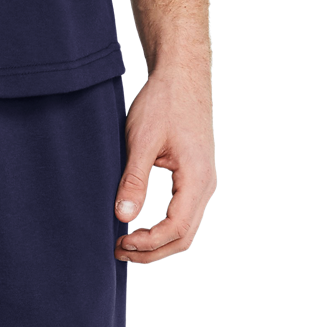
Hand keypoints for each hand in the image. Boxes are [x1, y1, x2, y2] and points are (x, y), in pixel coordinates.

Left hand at [113, 65, 215, 262]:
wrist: (182, 75)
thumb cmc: (164, 101)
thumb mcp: (142, 140)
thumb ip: (134, 180)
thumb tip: (123, 216)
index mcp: (197, 177)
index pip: (177, 228)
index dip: (149, 243)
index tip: (121, 241)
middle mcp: (207, 184)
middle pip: (184, 237)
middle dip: (151, 251)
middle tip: (119, 250)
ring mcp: (204, 182)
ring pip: (185, 230)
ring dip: (157, 244)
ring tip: (126, 243)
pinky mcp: (196, 178)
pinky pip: (184, 215)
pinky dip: (163, 230)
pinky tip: (140, 228)